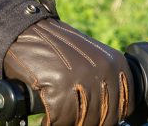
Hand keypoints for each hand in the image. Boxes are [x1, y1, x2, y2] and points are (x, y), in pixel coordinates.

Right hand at [3, 18, 132, 125]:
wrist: (26, 30)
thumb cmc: (56, 48)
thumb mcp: (91, 60)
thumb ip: (105, 83)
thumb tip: (110, 118)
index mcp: (117, 64)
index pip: (122, 110)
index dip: (104, 119)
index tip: (91, 118)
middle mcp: (104, 70)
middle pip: (102, 118)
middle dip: (84, 122)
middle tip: (69, 117)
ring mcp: (82, 78)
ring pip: (81, 121)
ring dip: (66, 122)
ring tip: (57, 116)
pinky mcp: (60, 86)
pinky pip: (59, 120)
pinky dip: (49, 123)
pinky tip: (45, 118)